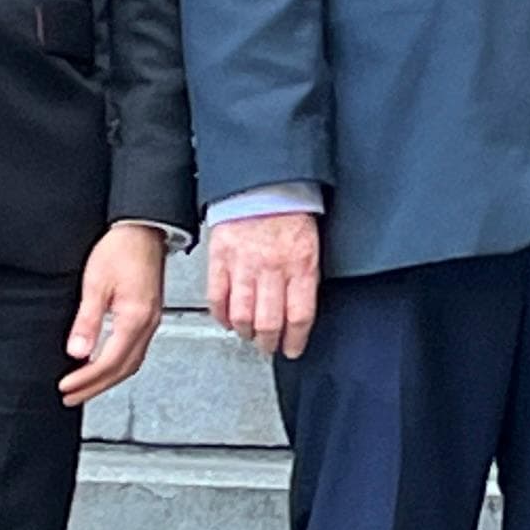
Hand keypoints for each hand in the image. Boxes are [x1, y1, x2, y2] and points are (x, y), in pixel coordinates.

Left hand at [64, 223, 168, 402]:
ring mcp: (151, 321)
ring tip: (85, 387)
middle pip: (123, 369)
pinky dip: (117, 364)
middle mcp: (147, 324)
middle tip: (72, 397)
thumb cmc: (122, 248)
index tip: (66, 387)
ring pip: (131, 362)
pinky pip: (134, 350)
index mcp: (136, 318)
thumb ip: (88, 320)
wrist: (142, 229)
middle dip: (96, 387)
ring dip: (107, 379)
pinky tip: (104, 363)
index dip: (87, 379)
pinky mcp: (148, 315)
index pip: (110, 361)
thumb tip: (78, 351)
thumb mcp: (96, 283)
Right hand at [213, 209, 321, 359]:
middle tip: (270, 347)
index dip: (296, 340)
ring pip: (242, 316)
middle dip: (270, 343)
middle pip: (270, 322)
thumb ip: (306, 276)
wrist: (263, 180)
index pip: (300, 315)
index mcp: (301, 264)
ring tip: (249, 335)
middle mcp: (273, 268)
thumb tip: (300, 309)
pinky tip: (226, 320)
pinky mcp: (220, 258)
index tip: (293, 349)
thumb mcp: (312, 243)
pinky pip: (217, 297)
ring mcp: (244, 265)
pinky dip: (221, 315)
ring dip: (246, 333)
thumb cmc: (290, 209)